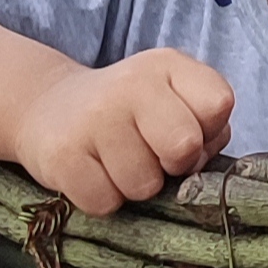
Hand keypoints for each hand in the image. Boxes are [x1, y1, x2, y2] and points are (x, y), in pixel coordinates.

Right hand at [14, 49, 233, 214]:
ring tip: (117, 161)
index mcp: (167, 64)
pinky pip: (106, 202)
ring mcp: (94, 118)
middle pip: (184, 146)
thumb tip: (203, 157)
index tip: (183, 131)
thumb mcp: (172, 98)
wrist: (48, 109)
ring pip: (145, 185)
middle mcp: (131, 82)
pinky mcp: (62, 155)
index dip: (208, 132)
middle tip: (152, 155)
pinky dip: (104, 198)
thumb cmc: (127, 114)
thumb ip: (205, 123)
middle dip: (175, 165)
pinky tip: (93, 171)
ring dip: (136, 185)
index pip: (219, 104)